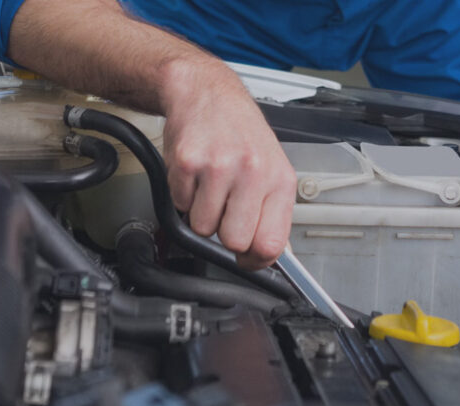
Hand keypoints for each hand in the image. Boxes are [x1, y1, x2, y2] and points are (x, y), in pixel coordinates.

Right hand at [160, 58, 295, 269]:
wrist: (207, 92)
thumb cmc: (240, 133)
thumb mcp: (271, 169)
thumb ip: (272, 213)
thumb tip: (270, 256)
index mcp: (279, 180)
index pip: (272, 244)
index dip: (255, 260)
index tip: (247, 258)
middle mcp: (253, 172)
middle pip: (235, 241)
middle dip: (225, 233)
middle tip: (225, 211)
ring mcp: (219, 167)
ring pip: (203, 227)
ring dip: (201, 213)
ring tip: (210, 186)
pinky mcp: (187, 162)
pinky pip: (180, 205)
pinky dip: (183, 196)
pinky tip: (196, 174)